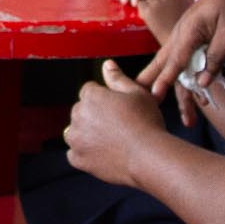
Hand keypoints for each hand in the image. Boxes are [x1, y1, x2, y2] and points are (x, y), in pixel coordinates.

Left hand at [64, 61, 165, 187]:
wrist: (149, 157)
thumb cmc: (146, 123)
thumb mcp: (137, 93)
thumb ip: (118, 78)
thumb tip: (107, 64)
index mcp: (91, 96)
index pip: (89, 91)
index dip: (105, 99)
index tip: (118, 109)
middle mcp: (78, 115)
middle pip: (81, 111)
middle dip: (94, 115)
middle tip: (118, 126)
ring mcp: (76, 138)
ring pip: (76, 132)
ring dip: (87, 134)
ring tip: (112, 141)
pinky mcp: (77, 158)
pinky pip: (75, 153)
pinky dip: (86, 154)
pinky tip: (104, 154)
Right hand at [135, 0, 224, 97]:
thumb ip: (216, 56)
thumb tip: (202, 82)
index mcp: (189, 31)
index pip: (176, 60)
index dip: (165, 79)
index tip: (155, 94)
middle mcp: (179, 34)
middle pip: (161, 61)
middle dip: (148, 79)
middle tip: (137, 94)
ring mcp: (181, 34)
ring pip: (165, 59)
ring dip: (155, 75)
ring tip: (146, 92)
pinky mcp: (186, 36)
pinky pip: (175, 56)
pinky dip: (168, 70)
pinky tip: (168, 82)